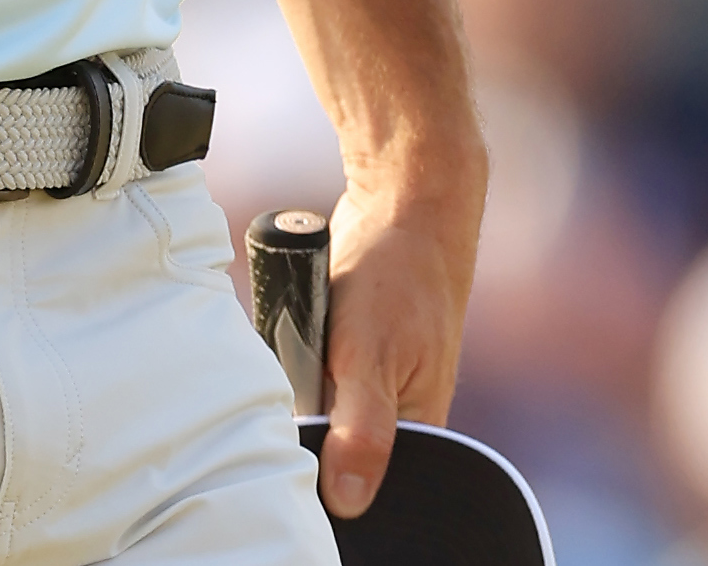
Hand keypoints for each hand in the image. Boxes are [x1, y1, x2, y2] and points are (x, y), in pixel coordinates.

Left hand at [316, 143, 486, 517]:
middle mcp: (393, 410)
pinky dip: (289, 356)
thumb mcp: (372, 359)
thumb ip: (360, 432)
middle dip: (304, 426)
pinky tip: (288, 335)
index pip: (364, 484)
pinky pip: (303, 372)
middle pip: (330, 448)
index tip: (292, 462)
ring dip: (290, 386)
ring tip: (295, 349)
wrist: (400, 204)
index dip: (327, 479)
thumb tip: (346, 503)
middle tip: (293, 383)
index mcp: (418, 429)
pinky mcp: (341, 350)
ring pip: (309, 408)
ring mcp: (365, 378)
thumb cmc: (399, 277)